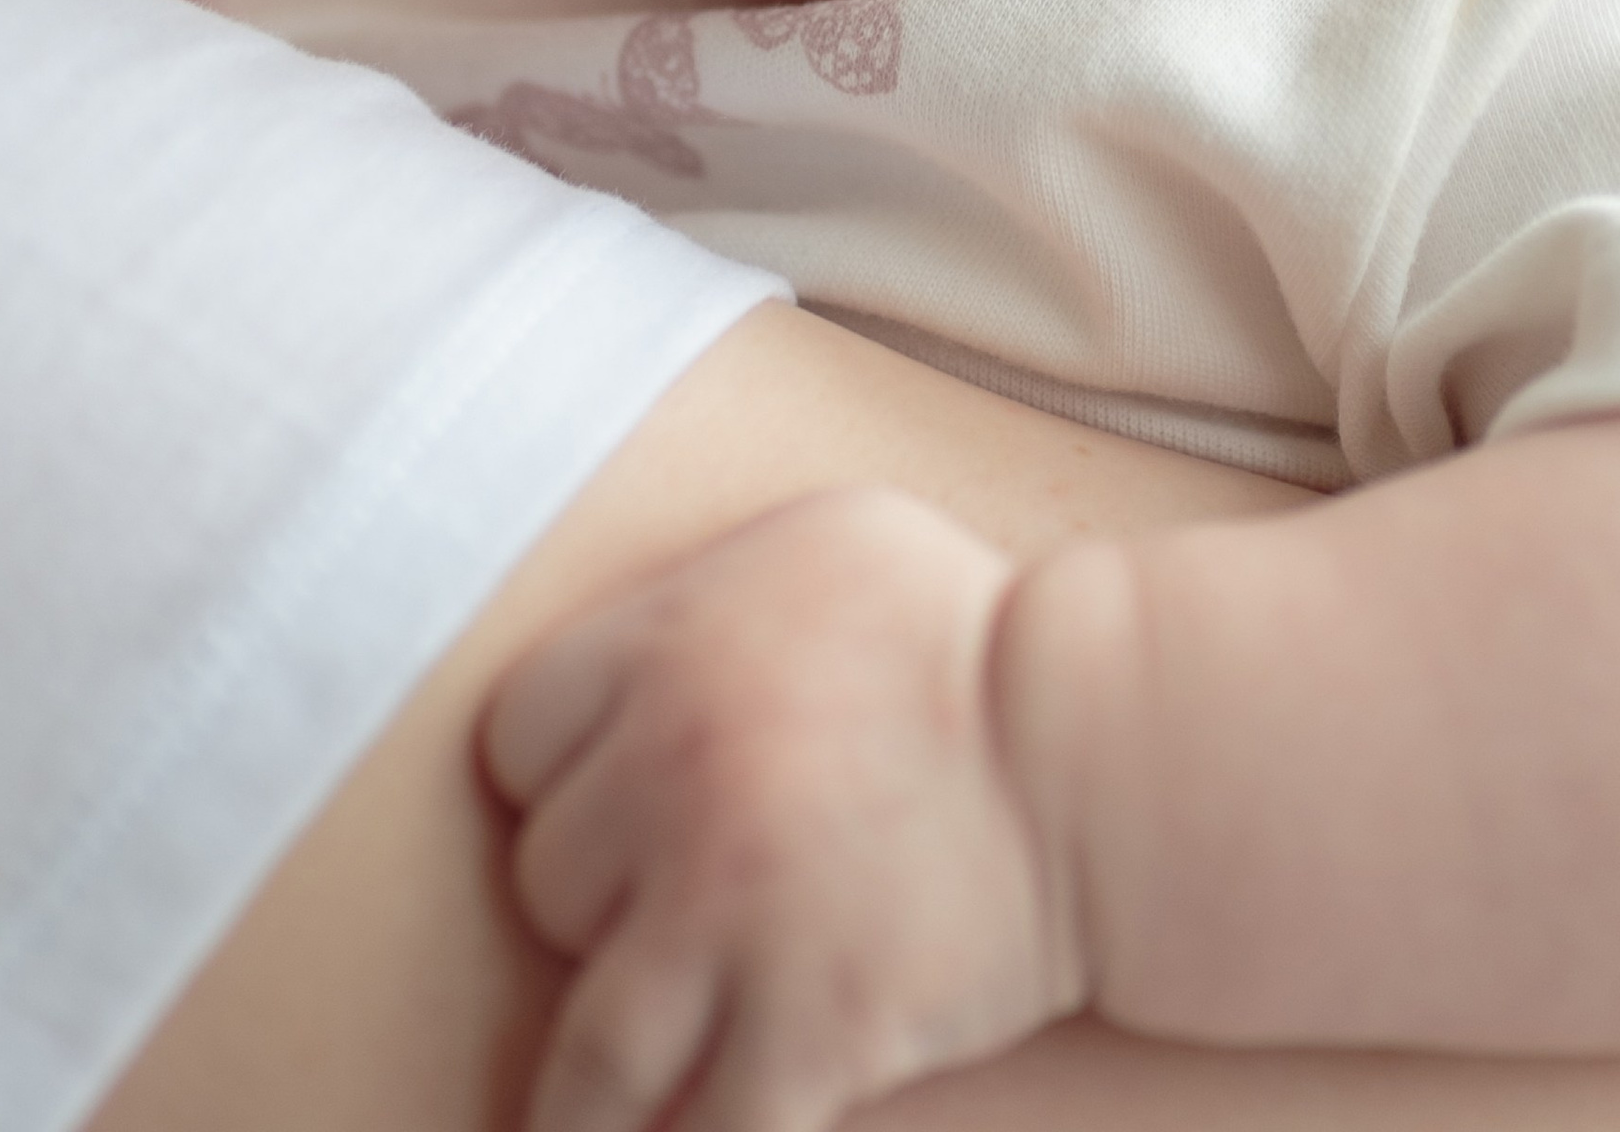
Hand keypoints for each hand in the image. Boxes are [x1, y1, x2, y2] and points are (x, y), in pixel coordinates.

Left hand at [482, 485, 1088, 1131]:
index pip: (517, 742)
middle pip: (551, 884)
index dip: (560, 778)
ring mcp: (733, 916)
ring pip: (589, 1052)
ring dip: (583, 1097)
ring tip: (577, 1119)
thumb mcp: (817, 545)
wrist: (1102, 743)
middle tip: (684, 903)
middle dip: (604, 903)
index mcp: (668, 650)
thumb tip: (615, 666)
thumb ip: (695, 599)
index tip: (607, 807)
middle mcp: (675, 778)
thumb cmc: (968, 630)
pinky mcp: (808, 1031)